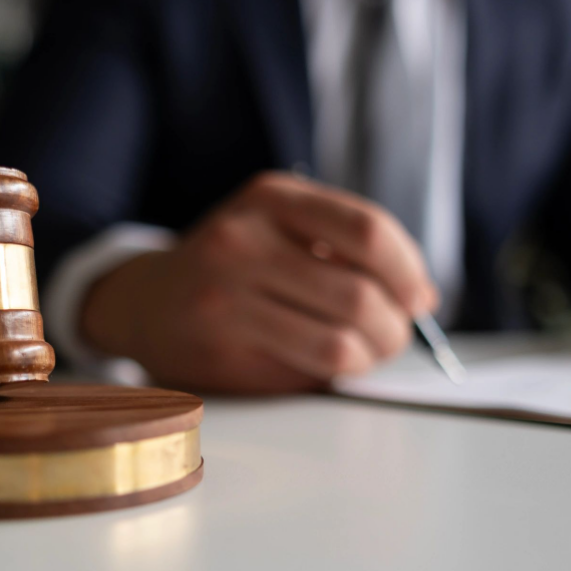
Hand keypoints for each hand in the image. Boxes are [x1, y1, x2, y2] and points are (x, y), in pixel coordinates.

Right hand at [79, 171, 438, 392]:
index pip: (368, 231)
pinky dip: (334, 373)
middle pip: (359, 294)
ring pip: (339, 343)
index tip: (419, 296)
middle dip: (394, 327)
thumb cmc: (232, 264)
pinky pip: (307, 370)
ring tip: (364, 352)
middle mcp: (244, 241)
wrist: (148, 301)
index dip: (408, 270)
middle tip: (393, 336)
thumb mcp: (279, 225)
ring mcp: (228, 297)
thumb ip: (346, 247)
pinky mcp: (222, 348)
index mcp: (271, 198)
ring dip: (370, 357)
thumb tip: (422, 297)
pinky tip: (324, 362)